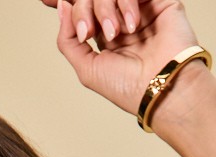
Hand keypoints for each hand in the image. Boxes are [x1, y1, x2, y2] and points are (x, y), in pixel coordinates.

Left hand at [42, 0, 200, 116]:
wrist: (162, 89)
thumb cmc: (129, 88)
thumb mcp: (87, 69)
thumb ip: (68, 39)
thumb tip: (62, 7)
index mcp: (106, 38)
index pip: (83, 10)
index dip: (73, 8)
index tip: (53, 6)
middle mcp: (123, 22)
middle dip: (84, 11)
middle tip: (89, 32)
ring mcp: (142, 11)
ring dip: (105, 8)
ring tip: (116, 34)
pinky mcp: (161, 3)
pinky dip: (126, 1)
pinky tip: (131, 25)